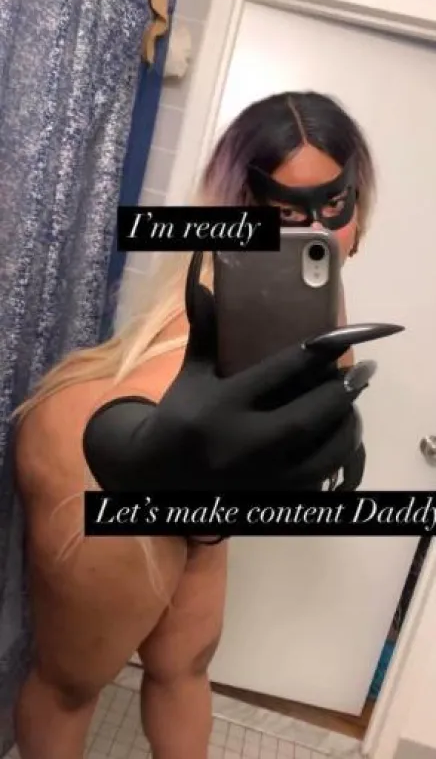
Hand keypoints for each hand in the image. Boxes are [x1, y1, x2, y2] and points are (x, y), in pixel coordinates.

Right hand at [83, 256, 373, 493]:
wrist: (156, 477)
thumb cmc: (179, 417)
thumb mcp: (191, 373)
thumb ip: (204, 329)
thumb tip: (201, 277)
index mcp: (218, 407)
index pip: (276, 374)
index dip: (314, 354)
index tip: (339, 340)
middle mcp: (238, 446)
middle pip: (306, 417)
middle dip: (339, 392)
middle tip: (362, 370)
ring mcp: (256, 479)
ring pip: (319, 455)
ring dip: (345, 426)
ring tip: (353, 402)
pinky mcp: (267, 501)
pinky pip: (315, 481)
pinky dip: (333, 457)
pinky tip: (338, 435)